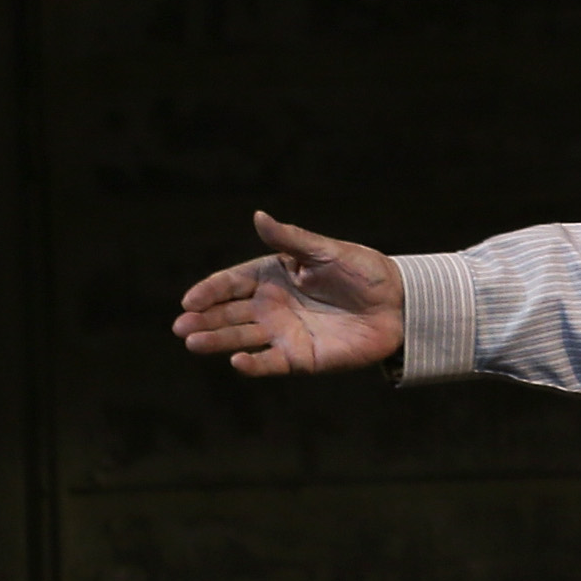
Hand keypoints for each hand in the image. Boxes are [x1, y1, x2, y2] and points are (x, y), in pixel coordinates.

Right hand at [174, 211, 406, 375]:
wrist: (400, 303)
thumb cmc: (364, 271)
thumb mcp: (326, 251)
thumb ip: (291, 239)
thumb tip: (258, 216)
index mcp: (273, 276)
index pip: (231, 283)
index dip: (209, 291)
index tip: (189, 300)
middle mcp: (272, 306)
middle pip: (229, 313)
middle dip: (203, 320)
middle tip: (181, 326)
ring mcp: (285, 333)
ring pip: (242, 338)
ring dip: (217, 341)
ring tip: (193, 342)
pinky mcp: (302, 357)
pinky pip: (272, 362)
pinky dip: (254, 364)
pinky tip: (236, 362)